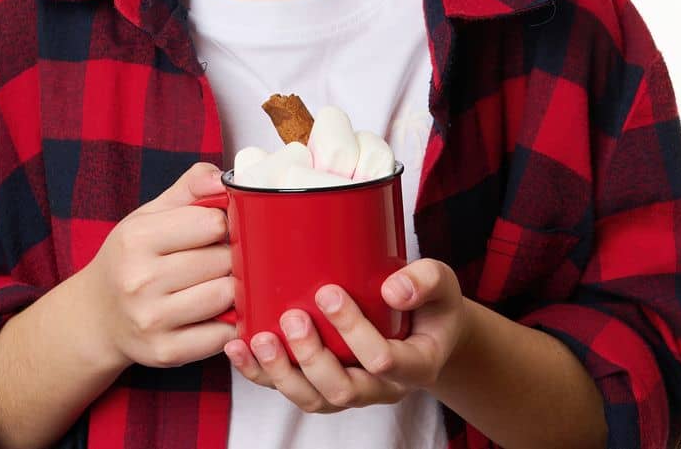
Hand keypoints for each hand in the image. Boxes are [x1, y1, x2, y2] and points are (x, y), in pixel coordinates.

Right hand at [86, 162, 236, 368]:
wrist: (98, 315)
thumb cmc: (132, 259)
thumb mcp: (150, 215)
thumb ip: (190, 188)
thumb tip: (221, 179)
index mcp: (136, 239)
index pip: (213, 223)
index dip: (224, 224)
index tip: (215, 230)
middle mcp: (139, 281)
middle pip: (223, 260)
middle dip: (231, 256)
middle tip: (218, 259)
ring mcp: (152, 320)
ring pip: (227, 295)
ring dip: (233, 289)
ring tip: (218, 282)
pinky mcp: (166, 352)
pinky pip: (223, 334)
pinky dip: (229, 323)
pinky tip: (216, 313)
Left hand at [223, 258, 471, 412]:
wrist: (425, 330)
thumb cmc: (431, 304)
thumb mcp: (442, 286)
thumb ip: (425, 281)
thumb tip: (392, 289)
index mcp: (414, 366)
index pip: (383, 361)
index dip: (354, 332)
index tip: (329, 291)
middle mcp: (381, 388)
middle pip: (343, 389)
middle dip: (312, 357)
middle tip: (293, 318)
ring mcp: (350, 391)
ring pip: (312, 399)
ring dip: (281, 373)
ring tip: (258, 339)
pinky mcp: (322, 386)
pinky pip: (289, 390)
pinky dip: (259, 374)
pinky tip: (238, 348)